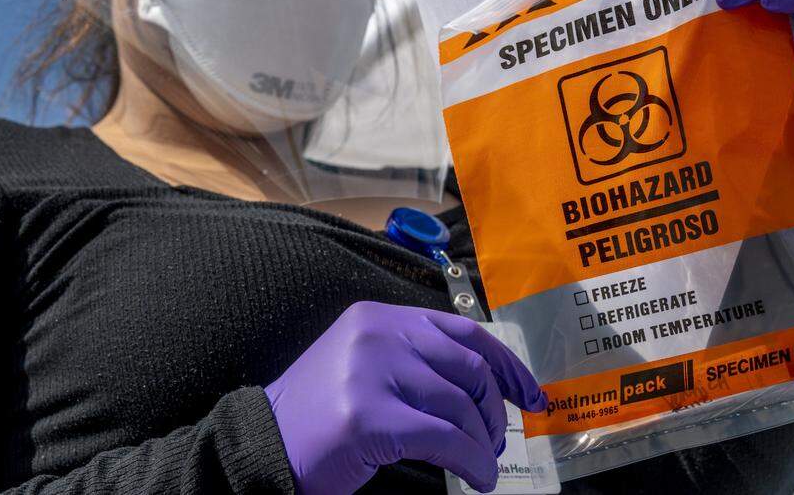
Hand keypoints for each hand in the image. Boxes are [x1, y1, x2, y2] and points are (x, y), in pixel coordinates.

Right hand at [265, 301, 546, 493]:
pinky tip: (478, 476)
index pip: (464, 331)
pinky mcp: (368, 416)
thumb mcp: (368, 367)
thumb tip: (488, 386)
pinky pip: (445, 439)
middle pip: (469, 367)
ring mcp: (370, 372)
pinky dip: (473, 461)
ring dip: (484, 443)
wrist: (262, 447)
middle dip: (495, 409)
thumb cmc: (321, 416)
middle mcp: (377, 334)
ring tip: (485, 463)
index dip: (507, 364)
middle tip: (498, 439)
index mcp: (381, 317)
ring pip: (459, 406)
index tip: (531, 393)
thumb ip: (417, 361)